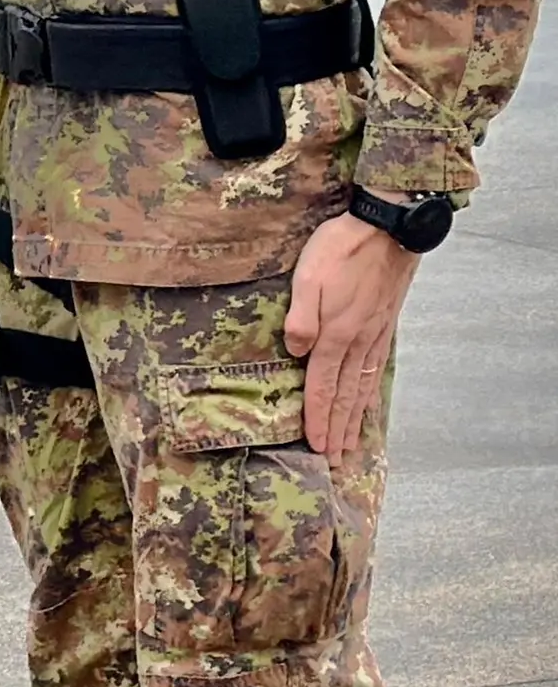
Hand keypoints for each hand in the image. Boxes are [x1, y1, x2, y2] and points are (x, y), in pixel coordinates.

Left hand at [284, 209, 423, 457]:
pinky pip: (377, 368)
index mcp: (336, 332)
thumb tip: (298, 352)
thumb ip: (301, 317)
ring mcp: (375, 334)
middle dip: (338, 428)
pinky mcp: (384, 324)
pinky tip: (370, 401)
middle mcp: (358, 341)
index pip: (322, 384)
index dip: (318, 416)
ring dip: (355, 416)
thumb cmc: (340, 248)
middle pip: (345, 394)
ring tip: (353, 443)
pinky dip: (372, 392)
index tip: (316, 444)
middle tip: (335, 459)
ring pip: (363, 386)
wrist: (388, 227)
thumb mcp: (308, 276)